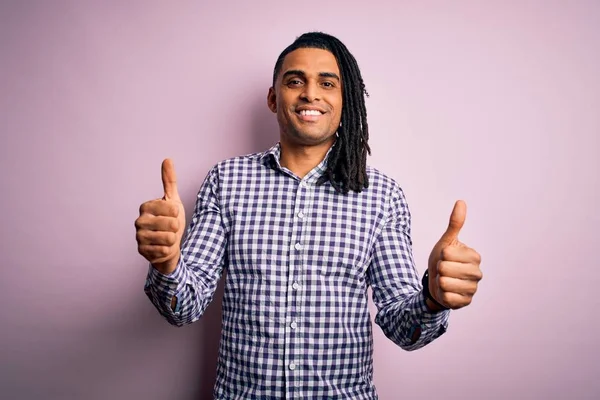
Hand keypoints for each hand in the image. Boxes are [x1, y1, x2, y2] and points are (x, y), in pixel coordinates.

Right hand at [135, 159, 185, 274]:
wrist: (168, 245)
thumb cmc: (170, 220)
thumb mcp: (173, 200)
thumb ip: (169, 181)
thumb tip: (167, 159)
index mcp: (146, 206)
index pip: (171, 208)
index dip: (177, 213)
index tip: (173, 214)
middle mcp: (139, 221)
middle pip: (171, 224)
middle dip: (176, 227)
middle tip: (170, 228)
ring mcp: (139, 236)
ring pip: (168, 238)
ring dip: (173, 239)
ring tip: (168, 237)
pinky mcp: (142, 251)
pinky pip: (164, 250)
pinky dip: (168, 250)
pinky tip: (163, 247)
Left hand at [427, 200, 481, 309]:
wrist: (437, 282)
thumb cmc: (443, 260)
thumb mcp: (446, 242)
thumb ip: (455, 224)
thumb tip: (461, 202)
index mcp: (475, 257)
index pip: (447, 254)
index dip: (441, 255)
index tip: (445, 258)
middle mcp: (478, 273)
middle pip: (445, 269)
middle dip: (439, 269)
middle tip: (444, 270)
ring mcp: (473, 289)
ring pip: (445, 283)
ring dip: (440, 282)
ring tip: (445, 280)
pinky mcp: (466, 303)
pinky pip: (447, 297)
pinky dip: (442, 295)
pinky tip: (447, 292)